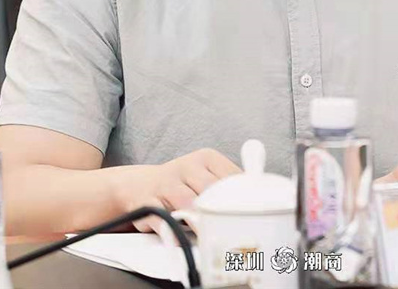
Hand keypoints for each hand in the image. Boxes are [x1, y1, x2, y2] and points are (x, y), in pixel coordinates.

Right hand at [112, 148, 241, 232]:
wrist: (139, 185)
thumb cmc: (183, 185)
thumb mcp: (207, 176)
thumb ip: (230, 187)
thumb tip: (259, 204)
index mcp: (207, 158)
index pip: (232, 176)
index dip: (243, 197)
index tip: (253, 215)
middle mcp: (187, 166)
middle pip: (211, 189)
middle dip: (222, 211)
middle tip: (234, 230)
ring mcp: (166, 183)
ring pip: (188, 203)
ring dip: (200, 222)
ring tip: (210, 238)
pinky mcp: (147, 202)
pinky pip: (161, 218)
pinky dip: (172, 231)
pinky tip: (180, 239)